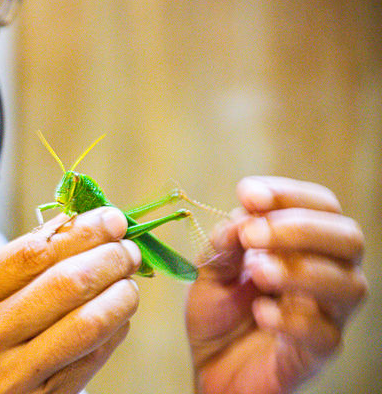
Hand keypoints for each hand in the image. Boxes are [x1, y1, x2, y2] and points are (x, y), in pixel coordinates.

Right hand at [0, 207, 140, 393]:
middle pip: (66, 284)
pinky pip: (92, 359)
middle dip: (111, 259)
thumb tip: (79, 223)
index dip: (83, 231)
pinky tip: (117, 316)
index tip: (111, 219)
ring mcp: (8, 377)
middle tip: (128, 250)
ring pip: (88, 324)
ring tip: (128, 282)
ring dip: (122, 296)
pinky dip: (115, 330)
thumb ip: (14, 263)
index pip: (33, 252)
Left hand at [186, 176, 366, 393]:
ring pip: (348, 284)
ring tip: (256, 271)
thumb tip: (242, 219)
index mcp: (302, 245)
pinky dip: (292, 319)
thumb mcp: (211, 270)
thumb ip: (225, 243)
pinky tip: (260, 312)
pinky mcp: (317, 352)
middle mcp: (325, 273)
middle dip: (299, 228)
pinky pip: (325, 334)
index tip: (248, 193)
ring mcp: (326, 313)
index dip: (288, 194)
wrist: (211, 367)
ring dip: (300, 269)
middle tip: (252, 235)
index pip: (320, 207)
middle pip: (347, 238)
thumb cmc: (219, 312)